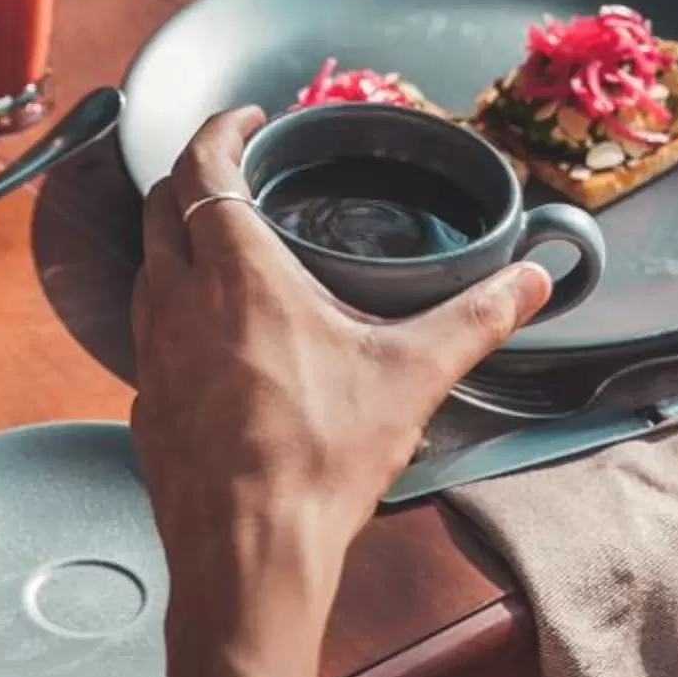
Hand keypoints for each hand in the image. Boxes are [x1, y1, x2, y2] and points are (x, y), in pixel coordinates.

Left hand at [132, 107, 551, 630]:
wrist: (249, 556)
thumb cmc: (318, 462)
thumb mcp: (413, 377)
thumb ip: (475, 319)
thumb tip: (531, 280)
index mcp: (237, 274)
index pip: (205, 168)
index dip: (221, 130)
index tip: (247, 121)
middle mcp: (179, 303)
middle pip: (163, 207)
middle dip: (195, 178)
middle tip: (235, 172)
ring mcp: (153, 356)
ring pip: (148, 270)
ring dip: (177, 242)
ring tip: (223, 247)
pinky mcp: (146, 407)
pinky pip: (150, 337)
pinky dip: (174, 314)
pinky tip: (214, 340)